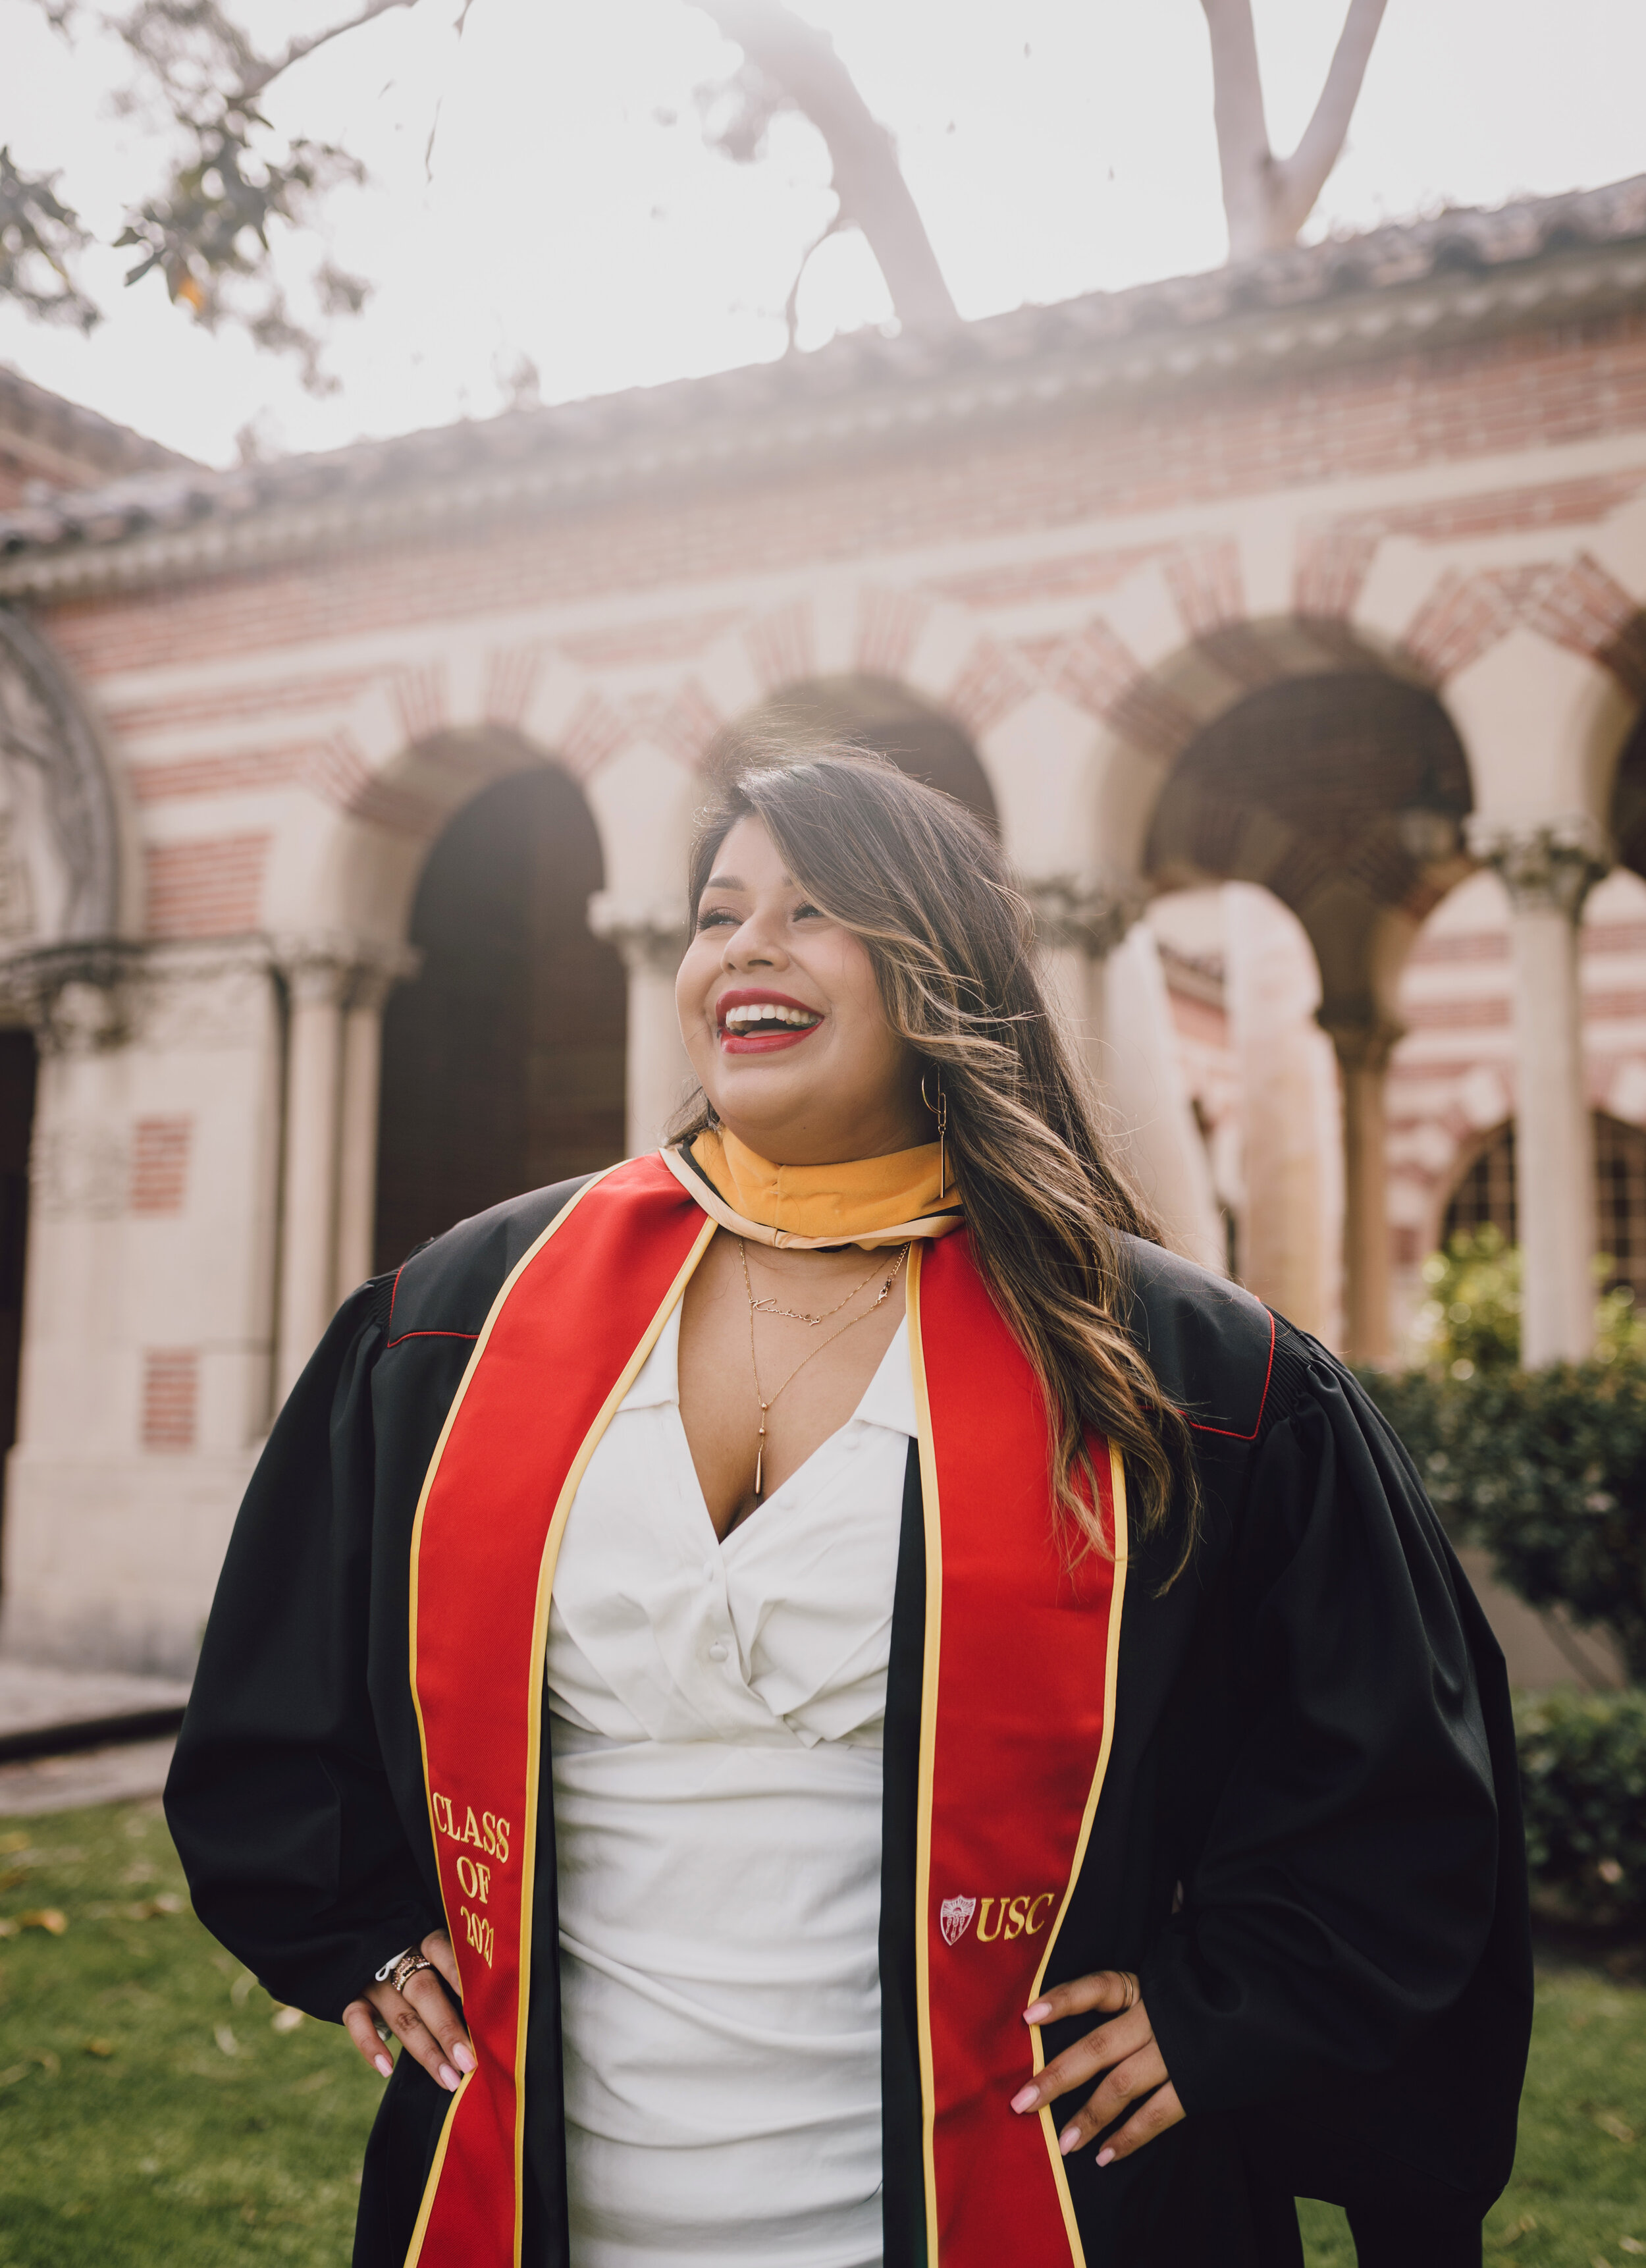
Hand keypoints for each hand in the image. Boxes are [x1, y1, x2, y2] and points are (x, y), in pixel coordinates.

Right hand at [342, 1930, 474, 2091]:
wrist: (367, 1946)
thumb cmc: (420, 1959)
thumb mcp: (435, 1956)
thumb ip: (455, 1976)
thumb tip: (488, 2013)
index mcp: (422, 1941)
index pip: (440, 1950)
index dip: (457, 1973)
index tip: (477, 2004)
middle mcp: (398, 1959)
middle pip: (425, 1993)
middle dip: (448, 2030)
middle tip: (469, 2062)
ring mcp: (373, 1979)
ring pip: (401, 2017)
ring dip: (426, 2052)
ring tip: (449, 2079)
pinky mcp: (351, 1996)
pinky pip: (356, 2021)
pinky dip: (370, 2046)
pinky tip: (387, 2069)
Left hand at [1009, 1969, 1184, 2164]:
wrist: (1261, 2012)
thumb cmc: (1198, 1994)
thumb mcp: (1166, 1978)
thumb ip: (1127, 1982)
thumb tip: (1119, 1953)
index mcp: (1143, 1988)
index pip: (1097, 1988)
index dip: (1063, 2000)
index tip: (1028, 2016)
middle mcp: (1155, 2018)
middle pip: (1098, 2047)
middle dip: (1058, 2076)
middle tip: (1021, 2102)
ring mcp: (1175, 2053)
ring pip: (1122, 2086)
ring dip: (1090, 2117)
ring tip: (1063, 2144)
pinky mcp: (1196, 2084)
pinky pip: (1158, 2114)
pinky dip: (1131, 2137)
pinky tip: (1105, 2157)